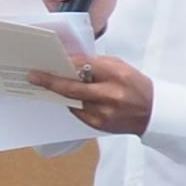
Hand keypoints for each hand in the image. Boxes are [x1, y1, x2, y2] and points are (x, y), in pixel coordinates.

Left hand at [34, 52, 156, 135]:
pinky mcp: (99, 125)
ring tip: (48, 85)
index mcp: (116, 75)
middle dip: (50, 82)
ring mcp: (103, 112)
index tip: (46, 62)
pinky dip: (72, 103)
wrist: (152, 112)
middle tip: (34, 77)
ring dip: (60, 93)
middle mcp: (109, 94)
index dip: (63, 64)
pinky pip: (77, 112)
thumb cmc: (135, 85)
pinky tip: (69, 98)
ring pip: (72, 100)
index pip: (83, 66)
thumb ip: (95, 63)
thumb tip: (69, 61)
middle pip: (72, 88)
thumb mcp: (119, 66)